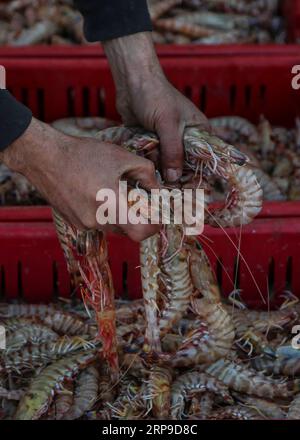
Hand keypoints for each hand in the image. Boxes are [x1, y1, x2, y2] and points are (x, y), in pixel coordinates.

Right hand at [1, 118, 159, 240]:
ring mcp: (83, 225)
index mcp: (109, 206)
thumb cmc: (83, 154)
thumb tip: (158, 189)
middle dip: (139, 215)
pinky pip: (99, 222)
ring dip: (122, 213)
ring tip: (118, 190)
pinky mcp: (75, 223)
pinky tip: (101, 192)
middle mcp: (96, 221)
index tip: (158, 215)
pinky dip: (107, 212)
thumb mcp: (121, 157)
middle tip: (141, 197)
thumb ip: (146, 173)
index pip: (140, 233)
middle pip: (129, 229)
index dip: (154, 226)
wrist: (45, 158)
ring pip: (114, 226)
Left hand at [104, 32, 209, 182]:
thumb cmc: (155, 96)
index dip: (198, 176)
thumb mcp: (167, 125)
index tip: (188, 190)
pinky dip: (149, 160)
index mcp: (199, 132)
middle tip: (166, 185)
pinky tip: (143, 155)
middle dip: (175, 174)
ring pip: (167, 165)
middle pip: (185, 166)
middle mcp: (186, 139)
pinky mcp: (154, 142)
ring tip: (151, 157)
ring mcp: (169, 141)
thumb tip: (175, 179)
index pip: (205, 160)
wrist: (132, 82)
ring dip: (158, 166)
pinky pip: (154, 159)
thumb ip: (173, 152)